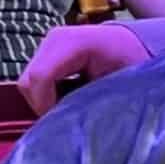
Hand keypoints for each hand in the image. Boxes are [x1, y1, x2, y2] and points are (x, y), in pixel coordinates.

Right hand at [22, 20, 150, 111]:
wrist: (135, 45)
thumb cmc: (134, 64)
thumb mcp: (120, 86)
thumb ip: (93, 102)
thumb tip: (71, 124)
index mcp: (76, 43)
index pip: (40, 77)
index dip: (44, 105)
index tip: (61, 123)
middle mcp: (56, 38)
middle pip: (29, 81)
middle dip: (43, 106)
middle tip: (67, 120)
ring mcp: (49, 43)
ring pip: (29, 82)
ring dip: (45, 101)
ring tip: (70, 110)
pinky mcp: (47, 52)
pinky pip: (36, 79)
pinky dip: (47, 94)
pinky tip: (68, 100)